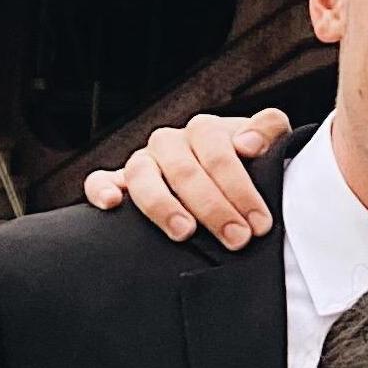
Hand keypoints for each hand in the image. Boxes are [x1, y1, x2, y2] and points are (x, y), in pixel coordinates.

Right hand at [82, 108, 292, 247]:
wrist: (225, 182)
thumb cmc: (249, 164)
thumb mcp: (269, 143)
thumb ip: (268, 129)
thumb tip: (247, 145)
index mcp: (205, 130)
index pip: (219, 154)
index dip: (240, 189)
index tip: (259, 223)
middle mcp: (170, 142)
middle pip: (185, 170)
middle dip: (214, 207)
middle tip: (237, 238)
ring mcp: (143, 161)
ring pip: (142, 175)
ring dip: (164, 205)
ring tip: (185, 232)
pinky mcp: (119, 181)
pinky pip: (99, 179)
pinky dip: (102, 189)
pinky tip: (114, 204)